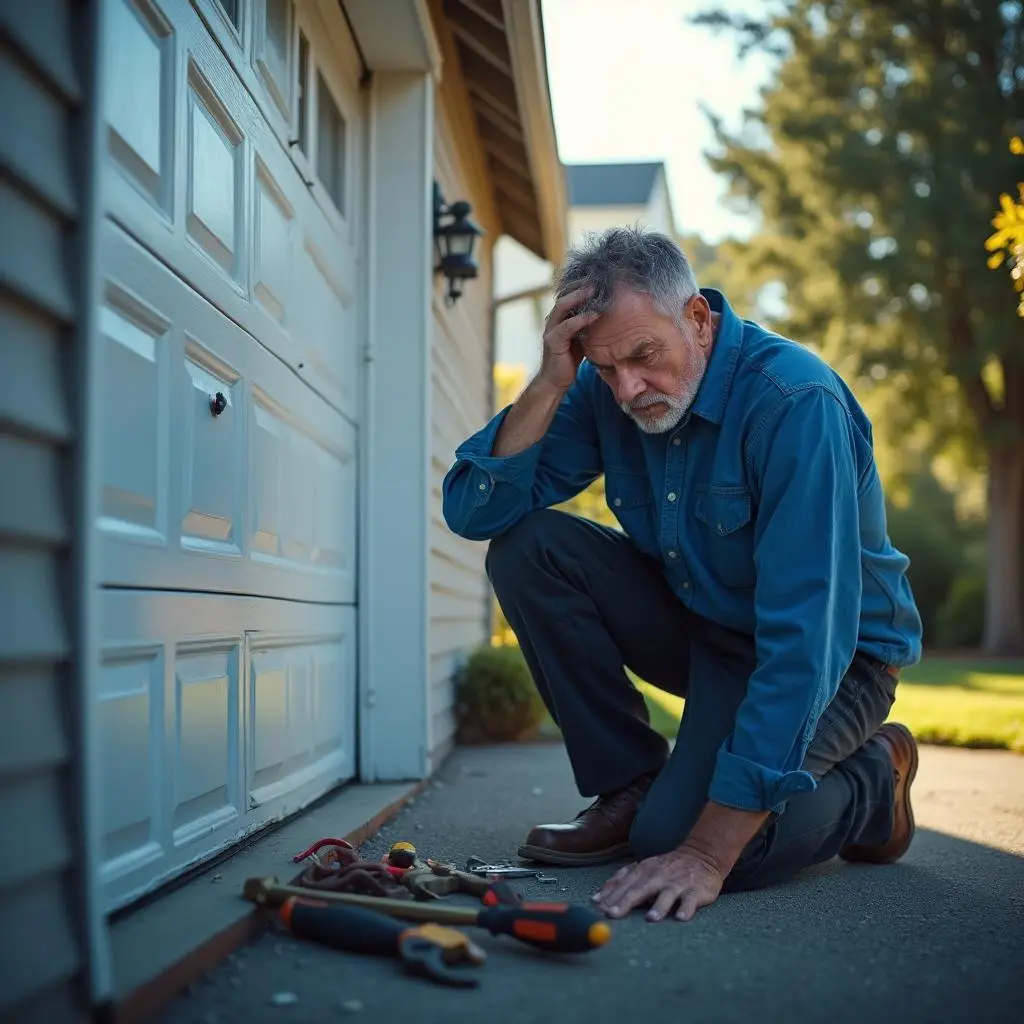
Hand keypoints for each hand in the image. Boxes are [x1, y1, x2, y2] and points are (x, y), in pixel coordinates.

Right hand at [538, 287, 598, 391]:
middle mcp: (553, 320)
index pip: (567, 294)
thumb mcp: (580, 337)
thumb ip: (586, 324)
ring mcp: (551, 330)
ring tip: (595, 290)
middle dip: (580, 285)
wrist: (556, 381)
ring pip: (562, 306)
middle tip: (598, 278)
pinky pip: (567, 327)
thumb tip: (606, 312)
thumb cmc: (569, 359)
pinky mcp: (553, 342)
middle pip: (564, 294)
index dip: (580, 284)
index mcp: (559, 317)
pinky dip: (581, 319)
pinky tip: (595, 315)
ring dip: (579, 297)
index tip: (598, 276)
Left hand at [592, 846, 724, 922]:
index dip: (610, 895)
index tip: (597, 907)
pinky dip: (686, 909)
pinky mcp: (695, 891)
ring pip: (667, 895)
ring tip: (651, 919)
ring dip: (659, 906)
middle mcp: (658, 876)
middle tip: (612, 914)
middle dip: (625, 902)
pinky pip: (690, 901)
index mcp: (644, 870)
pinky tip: (681, 917)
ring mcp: (677, 883)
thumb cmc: (666, 868)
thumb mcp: (643, 869)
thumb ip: (622, 881)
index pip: (623, 883)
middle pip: (640, 889)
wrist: (701, 855)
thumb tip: (597, 899)